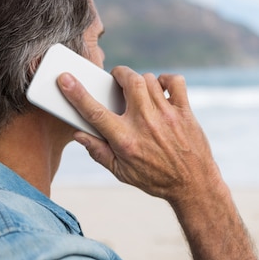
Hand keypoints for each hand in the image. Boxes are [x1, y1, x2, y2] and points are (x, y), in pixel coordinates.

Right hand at [58, 66, 222, 202]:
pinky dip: (167, 80)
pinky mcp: (185, 112)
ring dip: (140, 80)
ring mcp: (167, 115)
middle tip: (117, 80)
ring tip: (139, 91)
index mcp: (125, 140)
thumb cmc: (156, 179)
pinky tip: (162, 90)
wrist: (193, 185)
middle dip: (119, 74)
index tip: (65, 79)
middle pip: (128, 81)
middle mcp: (145, 123)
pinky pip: (175, 82)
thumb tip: (78, 134)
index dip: (76, 93)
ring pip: (149, 79)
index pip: (95, 111)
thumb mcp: (122, 172)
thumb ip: (98, 152)